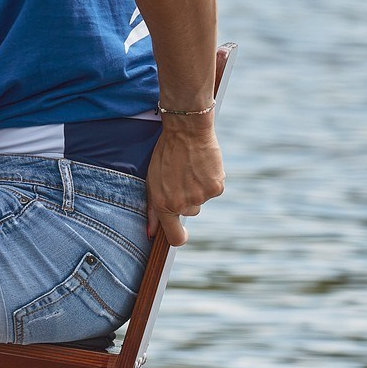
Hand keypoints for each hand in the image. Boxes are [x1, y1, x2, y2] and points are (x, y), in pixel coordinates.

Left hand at [146, 120, 223, 245]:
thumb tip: (150, 234)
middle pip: (190, 212)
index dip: (178, 237)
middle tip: (182, 176)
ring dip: (198, 188)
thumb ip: (152, 209)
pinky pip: (214, 190)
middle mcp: (182, 205)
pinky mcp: (216, 188)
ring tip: (191, 168)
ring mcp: (200, 197)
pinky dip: (210, 180)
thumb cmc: (166, 153)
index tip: (181, 233)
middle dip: (187, 198)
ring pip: (202, 200)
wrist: (186, 130)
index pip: (174, 237)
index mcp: (163, 204)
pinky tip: (203, 166)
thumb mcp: (152, 180)